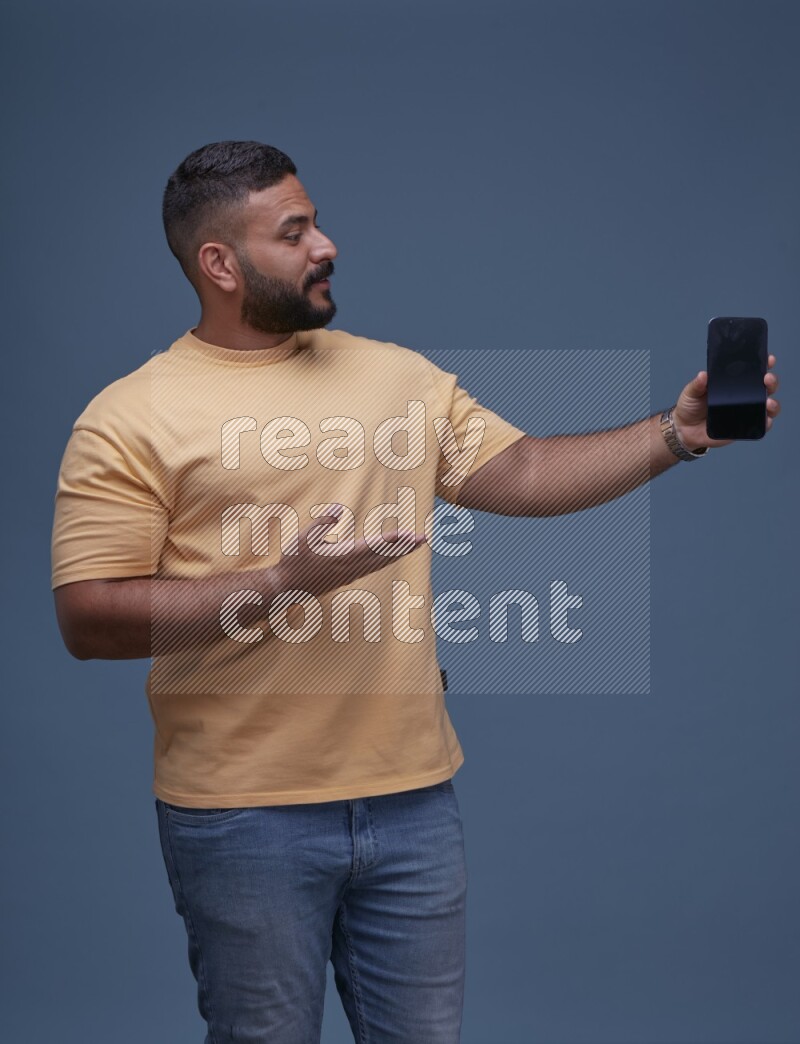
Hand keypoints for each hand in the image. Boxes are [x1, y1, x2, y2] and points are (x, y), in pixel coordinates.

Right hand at [269, 505, 426, 600]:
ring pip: (381, 563)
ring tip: (414, 546)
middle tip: (424, 538)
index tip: (410, 534)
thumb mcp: (303, 537)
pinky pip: (373, 568)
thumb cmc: (293, 561)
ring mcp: (350, 574)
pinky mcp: (347, 578)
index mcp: (342, 556)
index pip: (374, 546)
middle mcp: (351, 568)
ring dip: (399, 554)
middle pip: (384, 556)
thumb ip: (323, 522)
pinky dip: (386, 561)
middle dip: (405, 547)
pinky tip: (390, 558)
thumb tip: (339, 508)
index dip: (393, 540)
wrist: (286, 588)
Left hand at [673, 354, 780, 449]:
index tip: (769, 359)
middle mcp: (744, 396)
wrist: (685, 430)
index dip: (763, 364)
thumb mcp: (691, 392)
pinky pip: (761, 425)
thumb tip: (703, 374)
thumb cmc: (690, 407)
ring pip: (768, 406)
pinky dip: (766, 422)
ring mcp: (746, 411)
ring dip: (772, 403)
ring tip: (767, 402)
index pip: (752, 371)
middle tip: (767, 379)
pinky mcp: (745, 427)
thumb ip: (697, 384)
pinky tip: (766, 419)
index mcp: (733, 383)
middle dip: (771, 381)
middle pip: (766, 386)